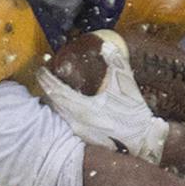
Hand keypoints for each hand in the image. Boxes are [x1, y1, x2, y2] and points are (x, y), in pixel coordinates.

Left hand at [36, 31, 170, 163]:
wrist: (143, 139)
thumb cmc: (134, 113)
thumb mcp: (126, 84)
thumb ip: (116, 62)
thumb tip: (106, 46)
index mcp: (84, 108)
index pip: (57, 91)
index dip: (46, 78)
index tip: (40, 68)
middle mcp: (76, 121)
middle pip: (52, 103)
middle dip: (46, 88)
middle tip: (44, 75)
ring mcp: (78, 131)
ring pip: (58, 113)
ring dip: (53, 99)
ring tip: (52, 87)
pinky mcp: (83, 137)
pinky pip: (65, 120)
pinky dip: (62, 109)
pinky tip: (66, 103)